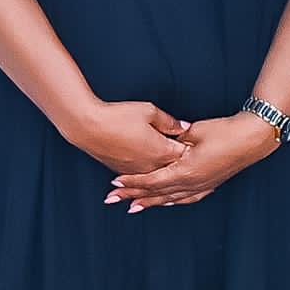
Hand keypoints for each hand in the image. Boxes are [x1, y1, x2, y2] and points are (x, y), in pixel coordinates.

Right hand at [63, 97, 189, 178]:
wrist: (88, 127)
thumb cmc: (117, 116)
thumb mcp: (149, 111)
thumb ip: (169, 121)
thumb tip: (185, 127)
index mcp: (161, 150)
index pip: (185, 155)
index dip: (194, 150)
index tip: (201, 147)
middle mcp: (151, 166)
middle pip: (173, 170)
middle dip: (183, 166)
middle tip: (196, 166)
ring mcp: (137, 171)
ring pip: (158, 178)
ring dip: (167, 176)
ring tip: (177, 177)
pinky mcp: (124, 172)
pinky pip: (142, 178)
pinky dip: (149, 178)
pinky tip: (153, 177)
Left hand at [112, 106, 283, 211]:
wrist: (253, 138)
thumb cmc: (225, 131)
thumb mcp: (195, 130)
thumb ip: (175, 136)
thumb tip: (159, 138)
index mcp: (186, 171)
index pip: (152, 180)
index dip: (132, 182)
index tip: (115, 184)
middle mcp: (192, 184)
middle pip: (157, 193)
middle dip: (134, 196)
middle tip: (112, 200)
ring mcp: (202, 186)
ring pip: (170, 198)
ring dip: (151, 202)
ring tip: (133, 207)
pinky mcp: (210, 184)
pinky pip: (185, 198)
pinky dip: (171, 200)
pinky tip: (166, 202)